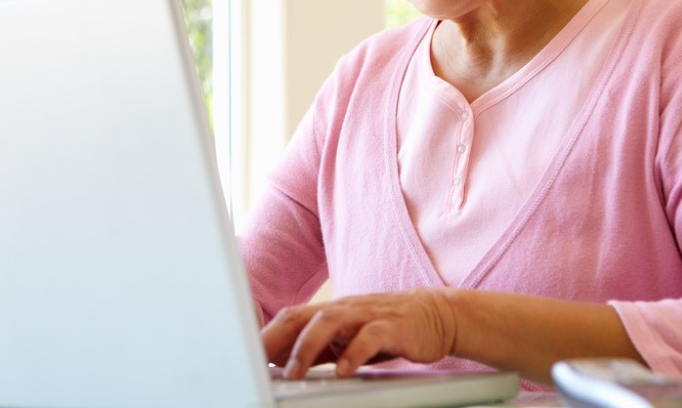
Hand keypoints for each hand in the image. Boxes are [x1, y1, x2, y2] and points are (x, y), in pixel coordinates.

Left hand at [261, 289, 457, 378]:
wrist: (437, 315)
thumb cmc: (388, 328)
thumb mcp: (348, 339)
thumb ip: (320, 349)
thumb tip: (282, 363)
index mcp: (331, 312)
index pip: (290, 318)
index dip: (265, 335)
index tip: (244, 356)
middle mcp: (345, 309)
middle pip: (301, 315)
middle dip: (275, 338)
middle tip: (256, 362)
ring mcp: (368, 315)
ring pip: (330, 320)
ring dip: (307, 346)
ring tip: (294, 371)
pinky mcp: (394, 326)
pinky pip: (370, 336)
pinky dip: (355, 352)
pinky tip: (345, 370)